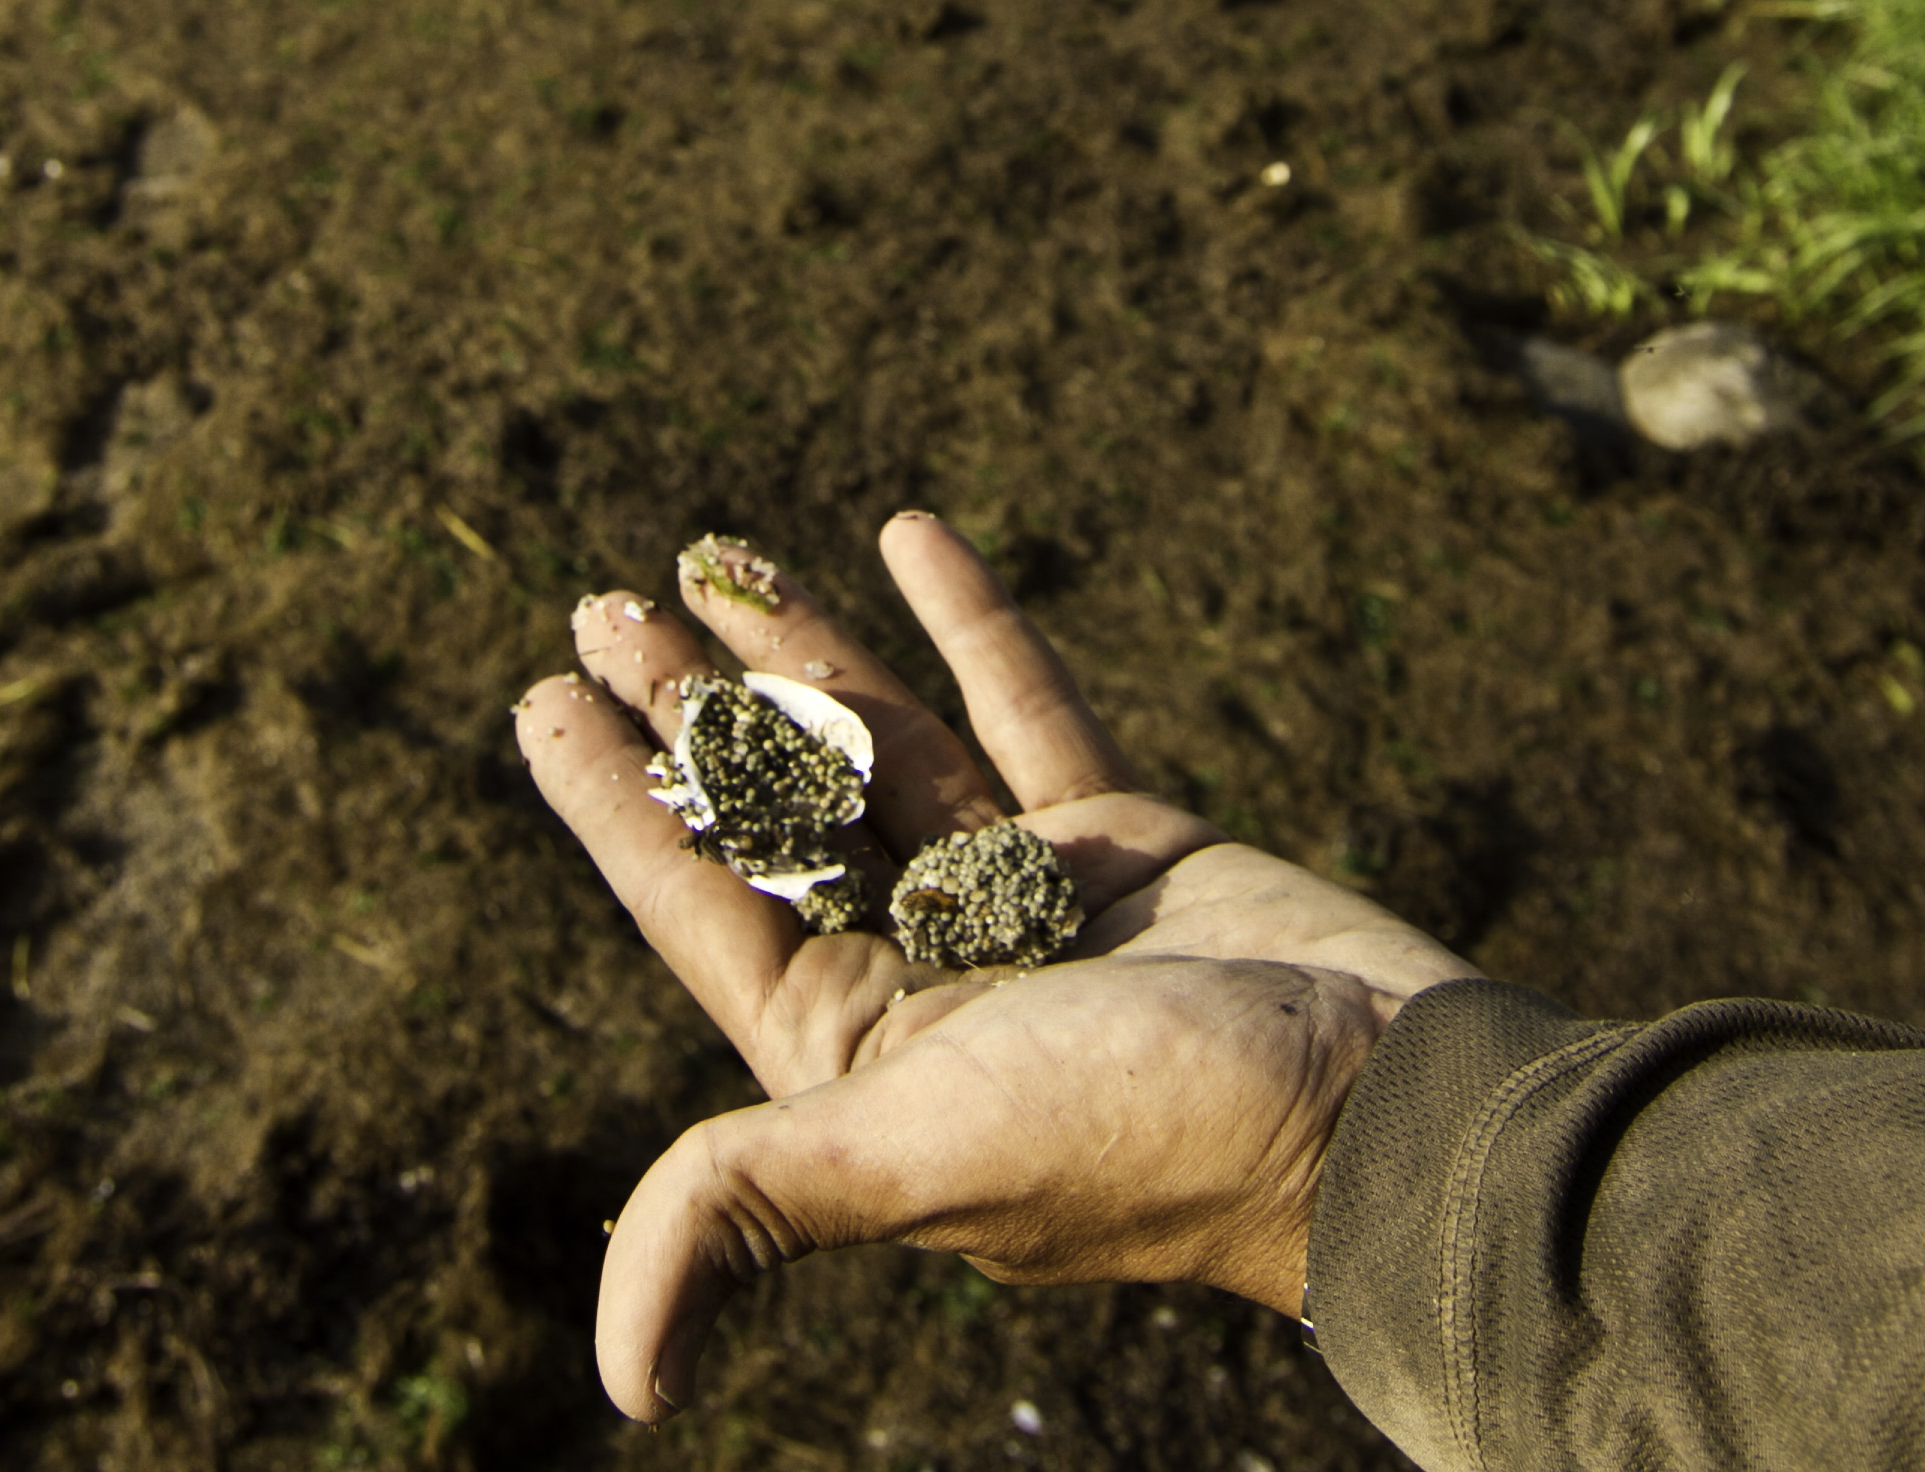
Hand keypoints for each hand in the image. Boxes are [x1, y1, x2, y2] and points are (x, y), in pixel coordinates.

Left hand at [514, 511, 1478, 1421]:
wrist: (1384, 1105)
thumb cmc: (1151, 1141)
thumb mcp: (921, 1160)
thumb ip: (752, 1208)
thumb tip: (626, 1389)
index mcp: (862, 1065)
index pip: (704, 913)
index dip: (615, 809)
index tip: (540, 699)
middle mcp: (932, 982)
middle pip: (782, 818)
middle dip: (694, 715)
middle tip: (608, 604)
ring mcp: (1028, 906)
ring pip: (889, 751)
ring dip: (805, 658)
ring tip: (715, 562)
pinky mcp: (1124, 844)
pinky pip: (1022, 711)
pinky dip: (968, 628)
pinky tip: (907, 538)